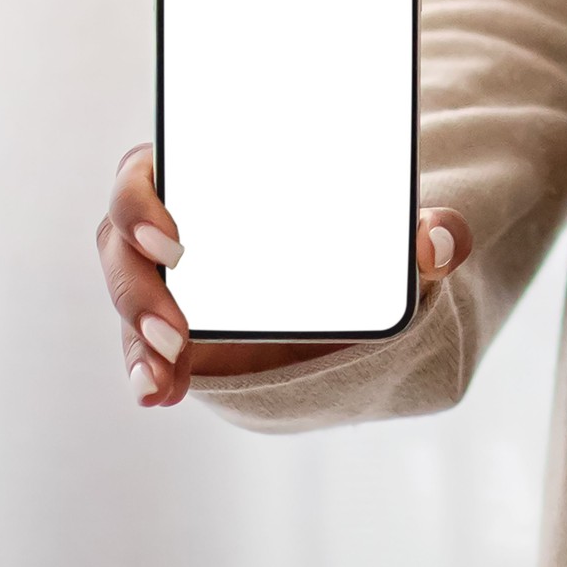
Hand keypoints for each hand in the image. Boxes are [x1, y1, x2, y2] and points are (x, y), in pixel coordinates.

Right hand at [96, 142, 473, 406]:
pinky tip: (158, 396)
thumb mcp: (392, 236)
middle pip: (124, 239)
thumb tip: (441, 240)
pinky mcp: (169, 323)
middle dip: (138, 285)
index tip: (171, 241)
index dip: (142, 200)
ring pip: (129, 293)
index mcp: (207, 170)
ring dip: (138, 336)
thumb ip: (427, 232)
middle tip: (176, 329)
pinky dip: (146, 372)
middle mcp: (170, 216)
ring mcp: (163, 273)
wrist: (348, 284)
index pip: (149, 171)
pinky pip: (142, 347)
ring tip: (166, 372)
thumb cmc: (352, 235)